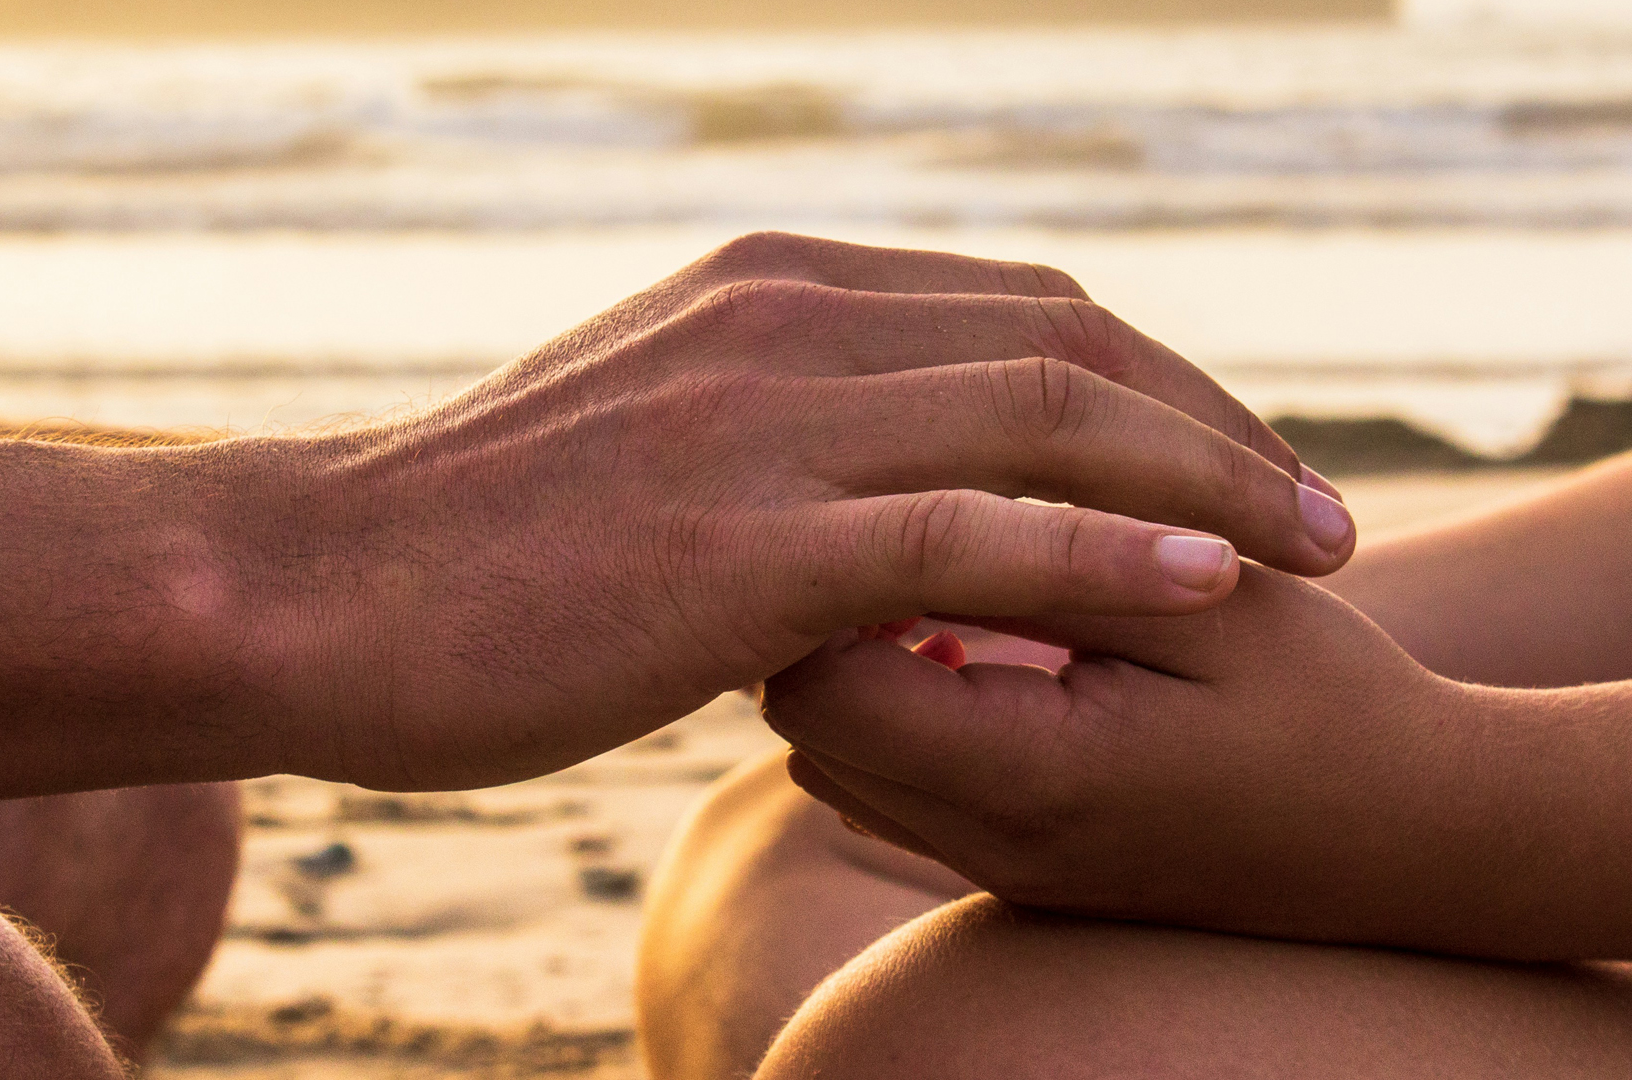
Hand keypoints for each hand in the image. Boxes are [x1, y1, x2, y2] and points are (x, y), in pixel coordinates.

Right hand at [246, 232, 1355, 789]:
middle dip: (1221, 421)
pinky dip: (1106, 553)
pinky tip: (1208, 586)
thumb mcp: (639, 445)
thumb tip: (855, 494)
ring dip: (1213, 479)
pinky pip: (969, 532)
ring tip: (1322, 550)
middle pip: (1072, 340)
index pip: (1018, 307)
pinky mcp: (740, 540)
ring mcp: (763, 420)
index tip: (1230, 459)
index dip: (1156, 379)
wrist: (308, 590)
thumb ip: (761, 434)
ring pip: (1050, 417)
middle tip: (1321, 509)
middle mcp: (782, 318)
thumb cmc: (469, 544)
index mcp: (766, 287)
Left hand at [764, 564, 1503, 953]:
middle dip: (823, 611)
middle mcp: (981, 842)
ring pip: (832, 755)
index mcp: (1022, 773)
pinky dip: (899, 703)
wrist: (1420, 843)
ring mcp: (990, 866)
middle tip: (890, 511)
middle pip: (801, 721)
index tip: (885, 491)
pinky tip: (974, 635)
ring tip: (934, 567)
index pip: (817, 677)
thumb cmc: (1329, 707)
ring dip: (858, 657)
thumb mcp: (1205, 605)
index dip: (828, 574)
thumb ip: (1050, 554)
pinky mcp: (1009, 863)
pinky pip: (889, 783)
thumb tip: (911, 496)